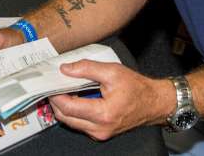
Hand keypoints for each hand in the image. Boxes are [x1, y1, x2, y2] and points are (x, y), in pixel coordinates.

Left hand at [48, 60, 174, 140]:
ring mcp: (99, 133)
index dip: (55, 94)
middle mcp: (99, 128)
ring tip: (64, 89)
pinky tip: (75, 97)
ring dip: (64, 107)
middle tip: (53, 85)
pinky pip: (80, 124)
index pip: (68, 107)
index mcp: (103, 114)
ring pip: (71, 122)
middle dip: (56, 101)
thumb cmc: (136, 88)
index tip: (50, 82)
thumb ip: (87, 69)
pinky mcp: (100, 133)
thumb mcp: (112, 71)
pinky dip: (74, 111)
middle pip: (65, 117)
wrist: (153, 103)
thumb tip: (66, 69)